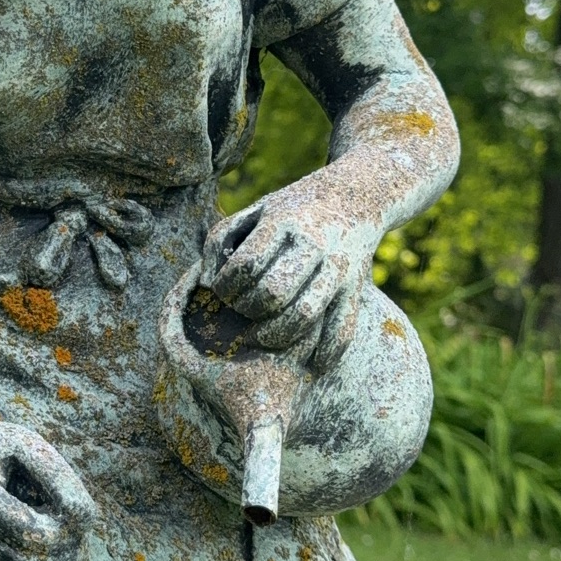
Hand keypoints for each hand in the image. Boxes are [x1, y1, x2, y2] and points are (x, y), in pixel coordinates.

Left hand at [201, 180, 374, 368]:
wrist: (350, 199)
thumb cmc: (287, 214)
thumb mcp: (251, 213)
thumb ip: (221, 241)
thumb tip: (204, 282)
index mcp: (282, 223)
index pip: (246, 265)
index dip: (226, 287)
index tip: (222, 292)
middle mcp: (313, 245)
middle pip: (274, 292)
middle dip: (248, 310)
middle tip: (241, 310)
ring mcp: (338, 268)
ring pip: (305, 315)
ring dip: (275, 335)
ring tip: (260, 335)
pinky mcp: (356, 289)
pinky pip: (343, 330)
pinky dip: (325, 354)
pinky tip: (309, 362)